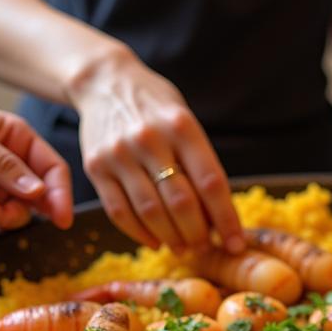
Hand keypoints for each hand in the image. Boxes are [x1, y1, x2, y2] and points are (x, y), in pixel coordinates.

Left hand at [0, 89, 73, 233]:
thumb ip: (4, 164)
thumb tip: (38, 191)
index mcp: (12, 139)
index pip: (49, 168)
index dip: (60, 191)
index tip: (63, 214)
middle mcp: (2, 166)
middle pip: (37, 195)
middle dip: (39, 209)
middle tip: (38, 218)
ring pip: (15, 214)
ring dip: (11, 217)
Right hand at [73, 52, 243, 252]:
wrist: (105, 82)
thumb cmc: (155, 107)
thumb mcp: (186, 122)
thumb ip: (201, 162)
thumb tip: (218, 217)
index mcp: (182, 127)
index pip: (211, 183)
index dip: (226, 219)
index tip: (236, 243)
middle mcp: (150, 139)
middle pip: (181, 202)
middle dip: (198, 234)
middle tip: (206, 248)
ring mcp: (120, 154)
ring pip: (150, 212)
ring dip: (171, 238)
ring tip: (184, 248)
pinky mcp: (95, 167)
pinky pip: (119, 212)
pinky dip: (140, 234)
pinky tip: (155, 241)